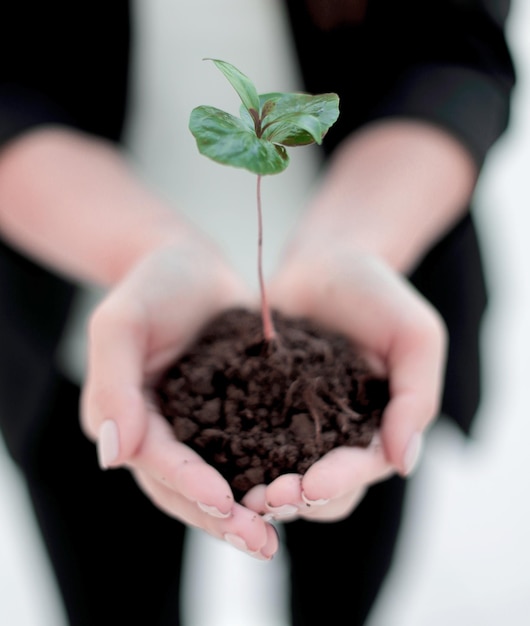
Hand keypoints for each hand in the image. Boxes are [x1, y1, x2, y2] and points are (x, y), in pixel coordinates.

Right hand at [81, 240, 277, 558]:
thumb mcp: (122, 322)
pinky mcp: (228, 415)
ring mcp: (194, 427)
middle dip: (220, 516)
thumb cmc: (151, 285)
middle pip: (184, 487)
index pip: (154, 460)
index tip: (224, 502)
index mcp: (125, 417)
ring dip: (244, 511)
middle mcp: (158, 432)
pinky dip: (263, 476)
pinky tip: (295, 492)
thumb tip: (112, 456)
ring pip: (216, 480)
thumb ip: (113, 383)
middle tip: (262, 542)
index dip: (186, 483)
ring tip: (279, 535)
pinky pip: (244, 454)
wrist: (190, 265)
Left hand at [242, 247, 445, 522]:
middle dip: (297, 498)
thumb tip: (403, 463)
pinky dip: (237, 457)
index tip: (308, 486)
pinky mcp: (263, 405)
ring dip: (265, 489)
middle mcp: (339, 435)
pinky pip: (251, 440)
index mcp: (379, 427)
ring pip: (285, 475)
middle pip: (323, 489)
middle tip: (265, 498)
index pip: (362, 469)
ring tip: (239, 493)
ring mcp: (299, 423)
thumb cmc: (378, 294)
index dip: (337, 483)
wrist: (327, 262)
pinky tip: (215, 463)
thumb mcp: (416, 336)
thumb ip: (417, 397)